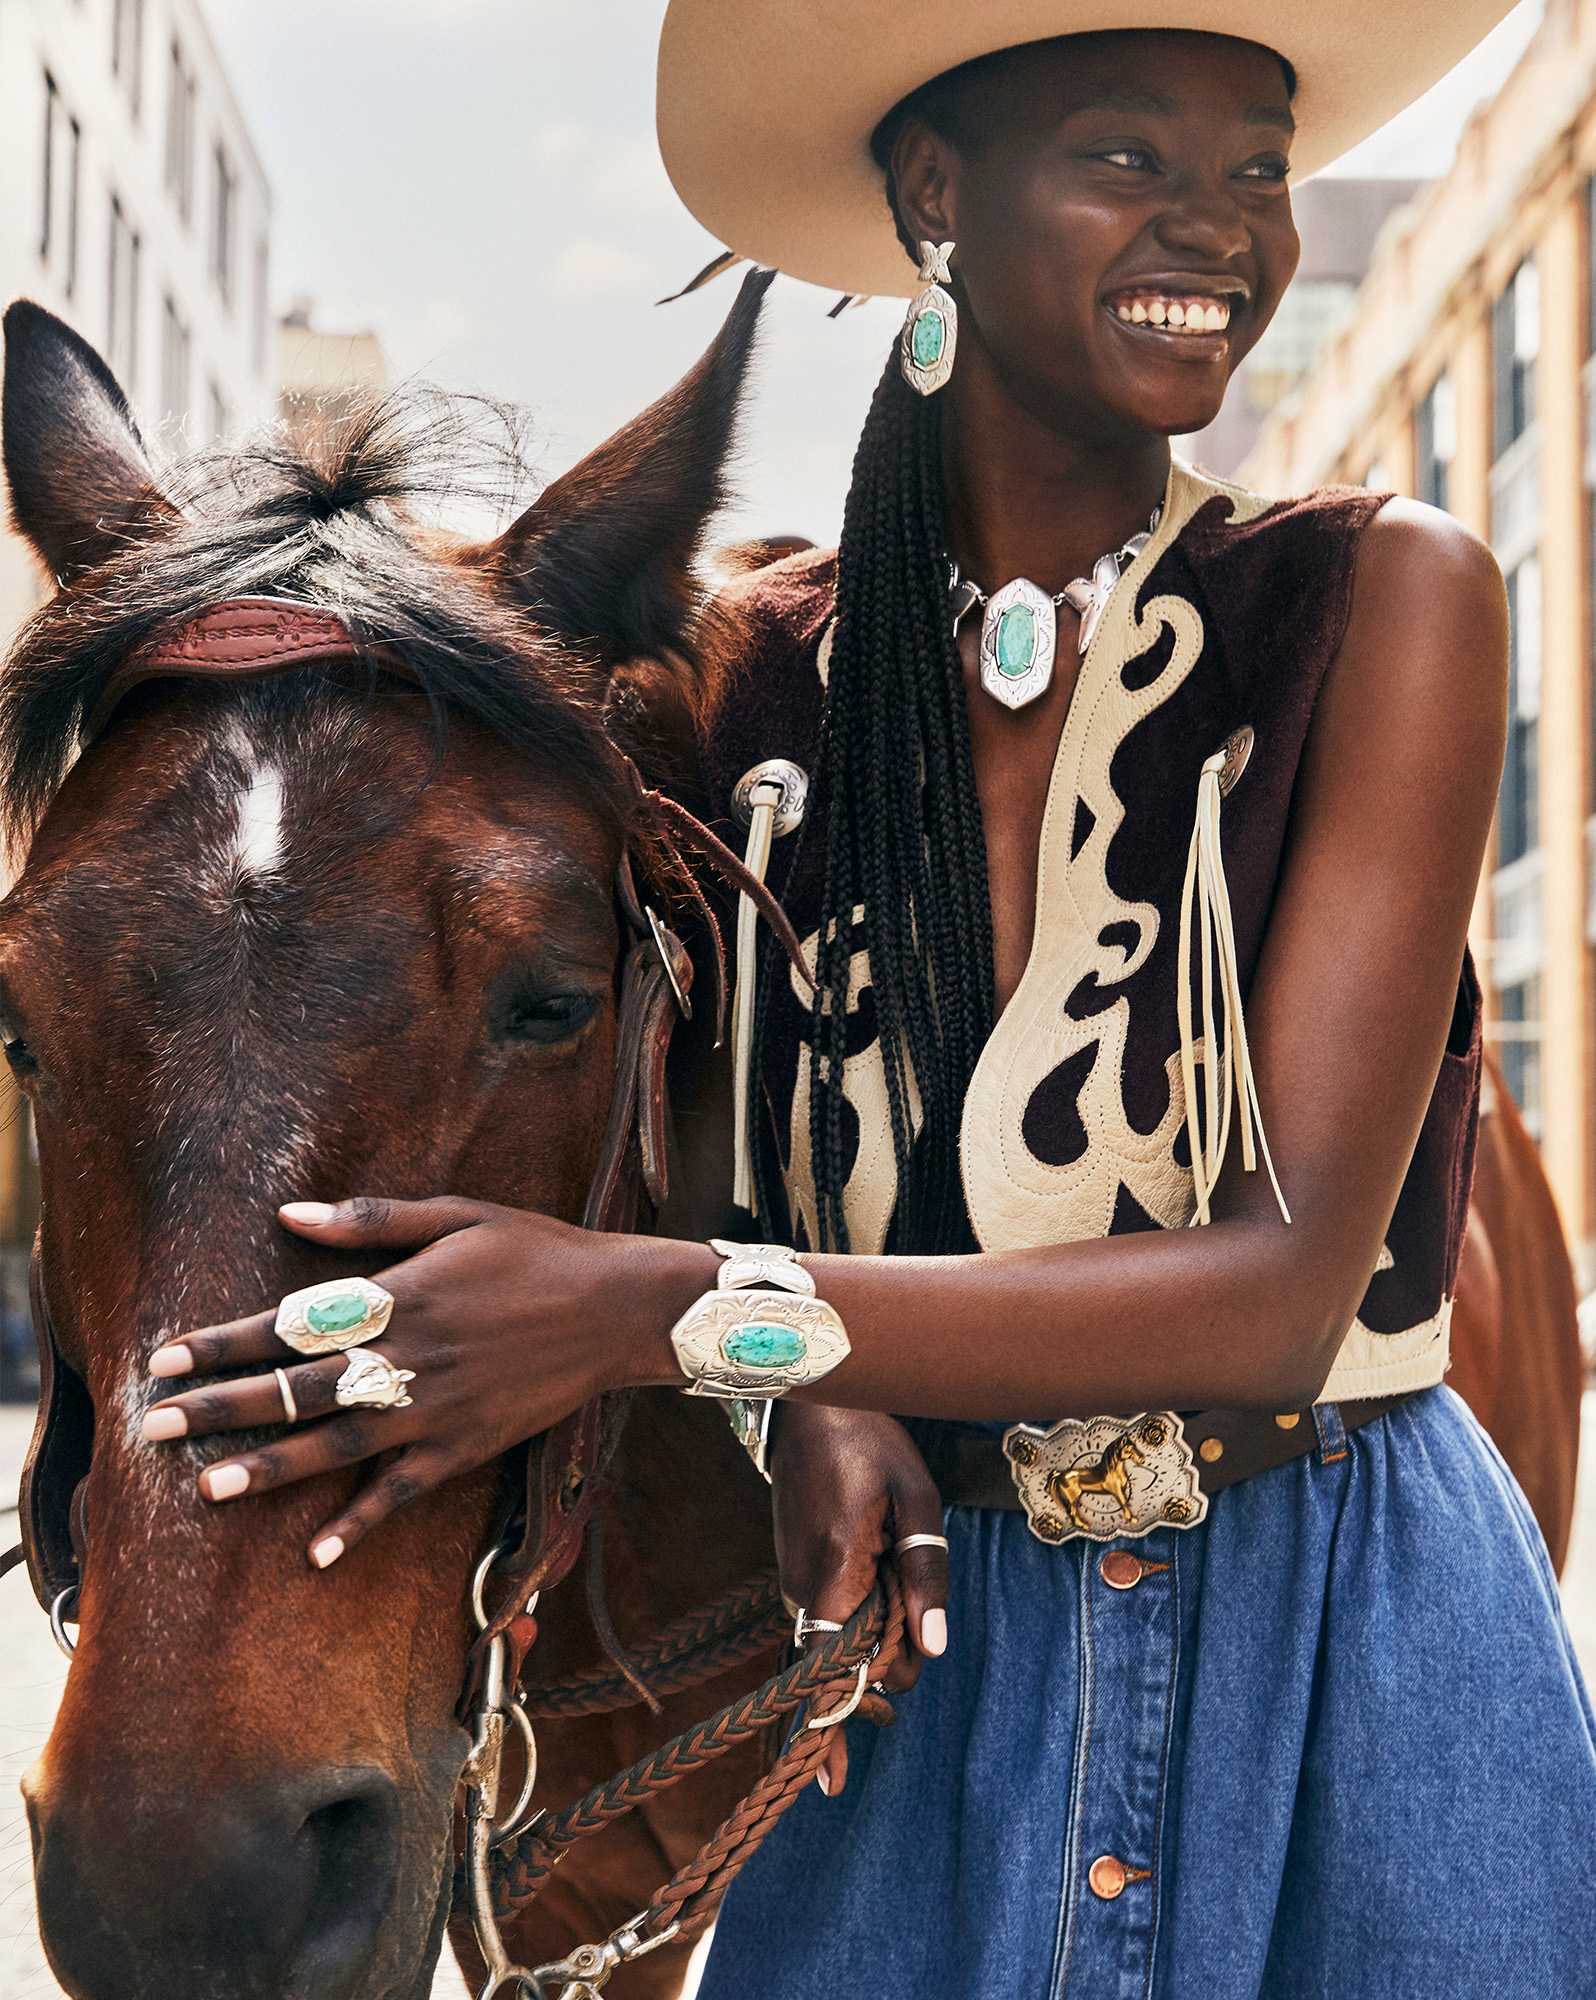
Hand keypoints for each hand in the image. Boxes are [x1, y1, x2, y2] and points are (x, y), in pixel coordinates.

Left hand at [139, 1196, 703, 1566]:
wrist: (617, 1306)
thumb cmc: (536, 1250)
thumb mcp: (458, 1214)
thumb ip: (371, 1220)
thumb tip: (290, 1216)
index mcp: (400, 1295)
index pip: (290, 1323)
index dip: (226, 1342)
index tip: (168, 1357)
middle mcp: (408, 1357)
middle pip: (298, 1389)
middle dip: (222, 1409)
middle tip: (154, 1429)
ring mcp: (436, 1408)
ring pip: (337, 1445)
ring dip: (268, 1469)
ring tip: (206, 1488)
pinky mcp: (467, 1445)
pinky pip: (403, 1492)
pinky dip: (360, 1524)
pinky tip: (316, 1554)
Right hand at [769, 1403, 948, 1800]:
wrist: (811, 1399)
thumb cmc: (870, 1440)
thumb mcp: (916, 1498)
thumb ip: (927, 1573)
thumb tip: (934, 1648)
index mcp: (833, 1572)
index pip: (827, 1670)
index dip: (833, 1726)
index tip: (833, 1783)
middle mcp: (802, 1585)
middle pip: (843, 1663)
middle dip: (881, 1671)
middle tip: (910, 1647)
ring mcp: (791, 1578)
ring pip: (834, 1641)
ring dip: (869, 1642)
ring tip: (894, 1602)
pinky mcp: (793, 1568)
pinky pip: (822, 1618)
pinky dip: (850, 1626)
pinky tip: (872, 1597)